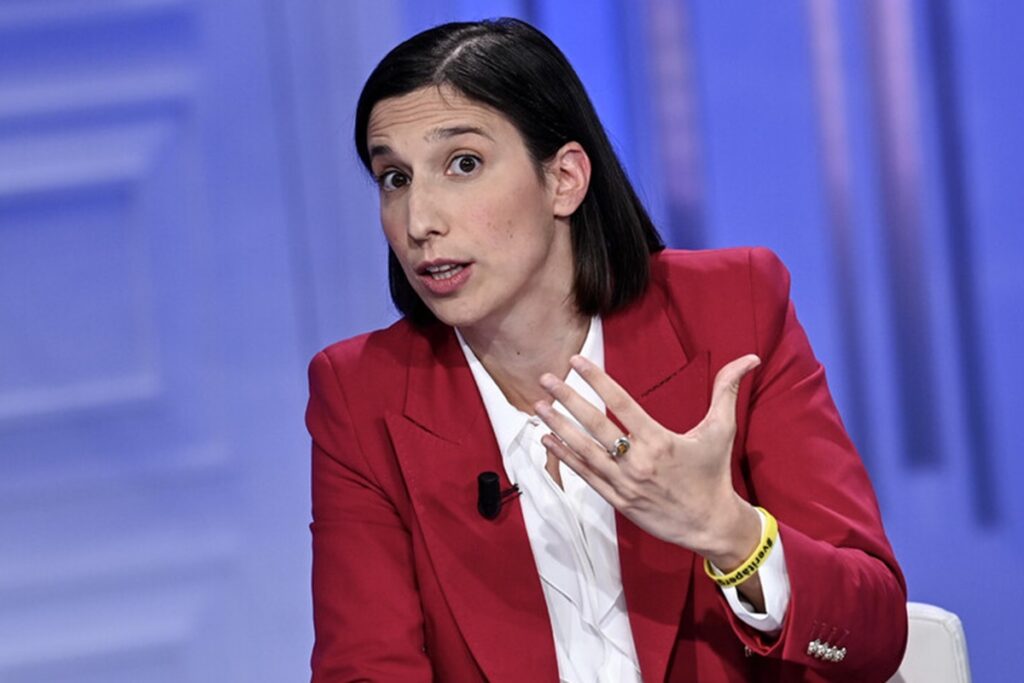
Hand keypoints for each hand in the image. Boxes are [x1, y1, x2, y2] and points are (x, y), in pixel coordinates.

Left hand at [534, 353, 761, 565]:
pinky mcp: (618, 501)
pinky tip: (547, 441)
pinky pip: (586, 476)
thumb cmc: (714, 474)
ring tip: (538, 407)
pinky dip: (566, 458)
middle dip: (568, 400)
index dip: (597, 380)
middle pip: (596, 425)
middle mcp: (639, 461)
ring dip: (559, 428)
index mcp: (660, 441)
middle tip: (546, 379)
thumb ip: (727, 391)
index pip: (621, 403)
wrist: (711, 525)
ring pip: (585, 451)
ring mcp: (625, 483)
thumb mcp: (722, 430)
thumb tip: (749, 358)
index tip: (576, 361)